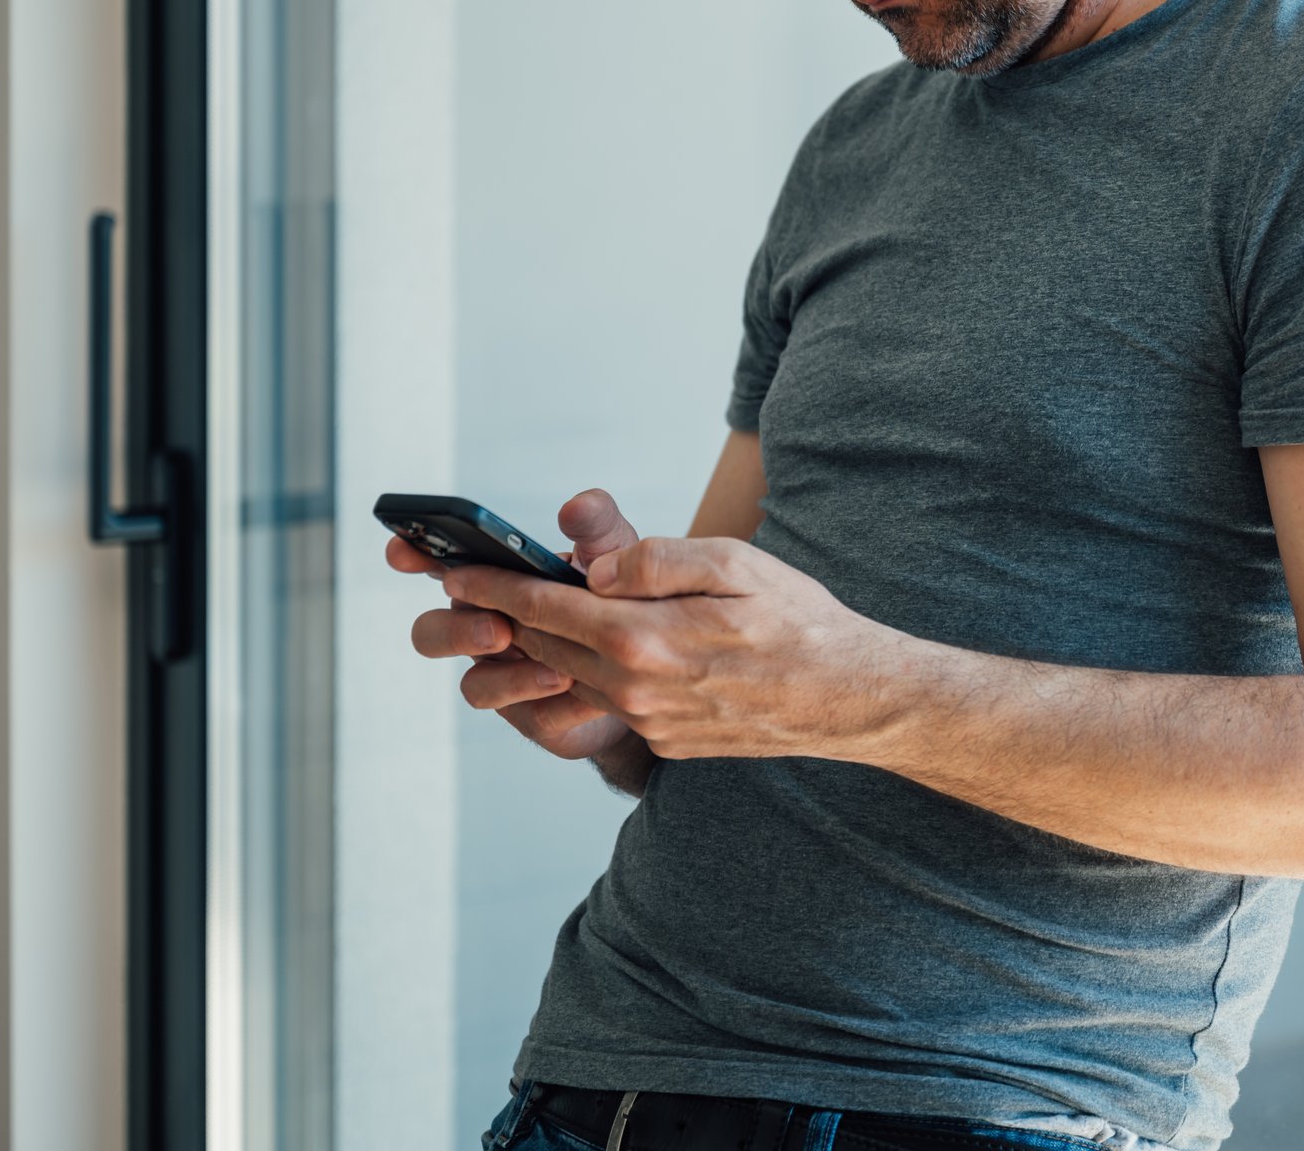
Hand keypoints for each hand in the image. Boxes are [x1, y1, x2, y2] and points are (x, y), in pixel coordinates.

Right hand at [397, 489, 644, 761]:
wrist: (658, 666)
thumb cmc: (619, 599)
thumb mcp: (612, 557)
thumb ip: (596, 528)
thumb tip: (576, 507)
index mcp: (494, 585)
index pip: (438, 567)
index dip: (413, 556)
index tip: (402, 550)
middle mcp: (485, 631)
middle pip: (434, 633)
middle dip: (459, 630)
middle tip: (500, 627)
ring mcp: (505, 677)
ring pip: (475, 685)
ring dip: (510, 677)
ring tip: (558, 669)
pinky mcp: (535, 718)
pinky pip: (530, 717)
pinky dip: (555, 702)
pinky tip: (582, 688)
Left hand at [437, 536, 894, 761]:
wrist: (847, 697)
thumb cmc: (798, 619)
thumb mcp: (735, 562)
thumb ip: (654, 560)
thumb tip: (590, 569)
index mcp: (643, 638)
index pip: (544, 606)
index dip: (495, 586)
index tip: (456, 572)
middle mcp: (634, 689)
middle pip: (545, 646)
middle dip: (506, 614)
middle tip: (474, 587)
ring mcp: (649, 722)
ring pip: (574, 676)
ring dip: (550, 646)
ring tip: (534, 612)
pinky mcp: (666, 742)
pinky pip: (615, 701)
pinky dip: (599, 672)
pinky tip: (611, 649)